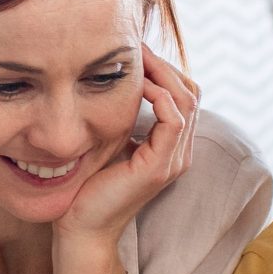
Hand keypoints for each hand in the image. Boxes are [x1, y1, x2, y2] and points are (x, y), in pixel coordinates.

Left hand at [60, 46, 200, 243]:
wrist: (81, 227)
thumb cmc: (88, 186)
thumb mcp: (108, 142)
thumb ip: (120, 118)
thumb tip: (111, 82)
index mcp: (169, 146)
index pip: (183, 94)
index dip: (164, 68)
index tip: (135, 50)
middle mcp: (178, 153)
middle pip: (190, 92)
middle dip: (165, 64)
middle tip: (136, 46)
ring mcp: (172, 161)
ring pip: (186, 102)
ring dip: (162, 74)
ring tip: (136, 58)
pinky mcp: (158, 168)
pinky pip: (174, 122)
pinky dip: (160, 97)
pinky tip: (138, 85)